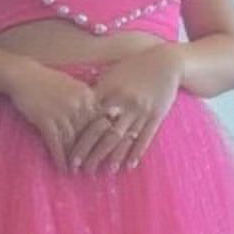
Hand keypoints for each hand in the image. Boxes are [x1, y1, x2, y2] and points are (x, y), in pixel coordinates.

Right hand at [5, 59, 102, 170]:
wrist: (23, 75)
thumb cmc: (49, 81)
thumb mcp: (74, 86)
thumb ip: (88, 100)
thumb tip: (103, 117)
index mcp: (87, 95)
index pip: (101, 121)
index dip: (104, 139)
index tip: (106, 153)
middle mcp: (77, 104)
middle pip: (88, 134)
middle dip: (91, 153)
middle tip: (94, 168)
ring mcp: (61, 112)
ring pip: (73, 141)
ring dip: (75, 159)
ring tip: (78, 172)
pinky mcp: (45, 120)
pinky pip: (56, 142)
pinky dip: (60, 157)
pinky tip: (62, 168)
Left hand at [67, 47, 182, 174]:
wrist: (167, 62)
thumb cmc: (136, 66)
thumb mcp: (113, 73)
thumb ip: (97, 88)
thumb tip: (78, 100)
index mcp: (111, 90)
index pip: (90, 118)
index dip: (78, 137)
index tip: (67, 152)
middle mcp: (124, 102)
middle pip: (104, 132)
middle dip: (91, 152)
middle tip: (79, 168)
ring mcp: (141, 110)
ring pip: (124, 137)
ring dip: (113, 156)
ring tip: (104, 172)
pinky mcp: (156, 116)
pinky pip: (146, 137)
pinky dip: (137, 152)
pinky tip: (129, 166)